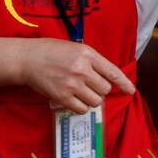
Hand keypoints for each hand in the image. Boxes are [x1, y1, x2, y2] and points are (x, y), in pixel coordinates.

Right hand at [16, 39, 134, 113]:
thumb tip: (108, 77)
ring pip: (96, 101)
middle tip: (90, 85)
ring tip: (81, 92)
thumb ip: (92, 61)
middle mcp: (82, 69)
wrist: (27, 59)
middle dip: (100, 90)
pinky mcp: (62, 97)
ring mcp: (72, 84)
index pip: (113, 72)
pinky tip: (75, 100)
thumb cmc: (51, 51)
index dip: (124, 83)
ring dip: (92, 99)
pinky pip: (82, 109)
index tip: (130, 91)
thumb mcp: (76, 48)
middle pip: (105, 89)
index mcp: (88, 54)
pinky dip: (82, 107)